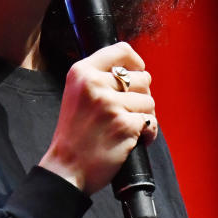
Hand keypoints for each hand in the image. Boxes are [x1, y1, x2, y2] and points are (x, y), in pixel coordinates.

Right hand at [39, 42, 156, 194]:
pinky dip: (148, 133)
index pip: (121, 50)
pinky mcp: (124, 124)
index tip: (136, 73)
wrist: (66, 168)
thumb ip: (99, 78)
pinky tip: (134, 139)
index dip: (136, 62)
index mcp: (82, 72)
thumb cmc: (74, 134)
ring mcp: (110, 104)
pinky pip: (151, 122)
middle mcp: (95, 83)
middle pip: (142, 77)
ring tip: (127, 126)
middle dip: (141, 96)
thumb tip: (135, 70)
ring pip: (149, 101)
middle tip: (127, 111)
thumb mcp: (76, 93)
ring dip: (144, 116)